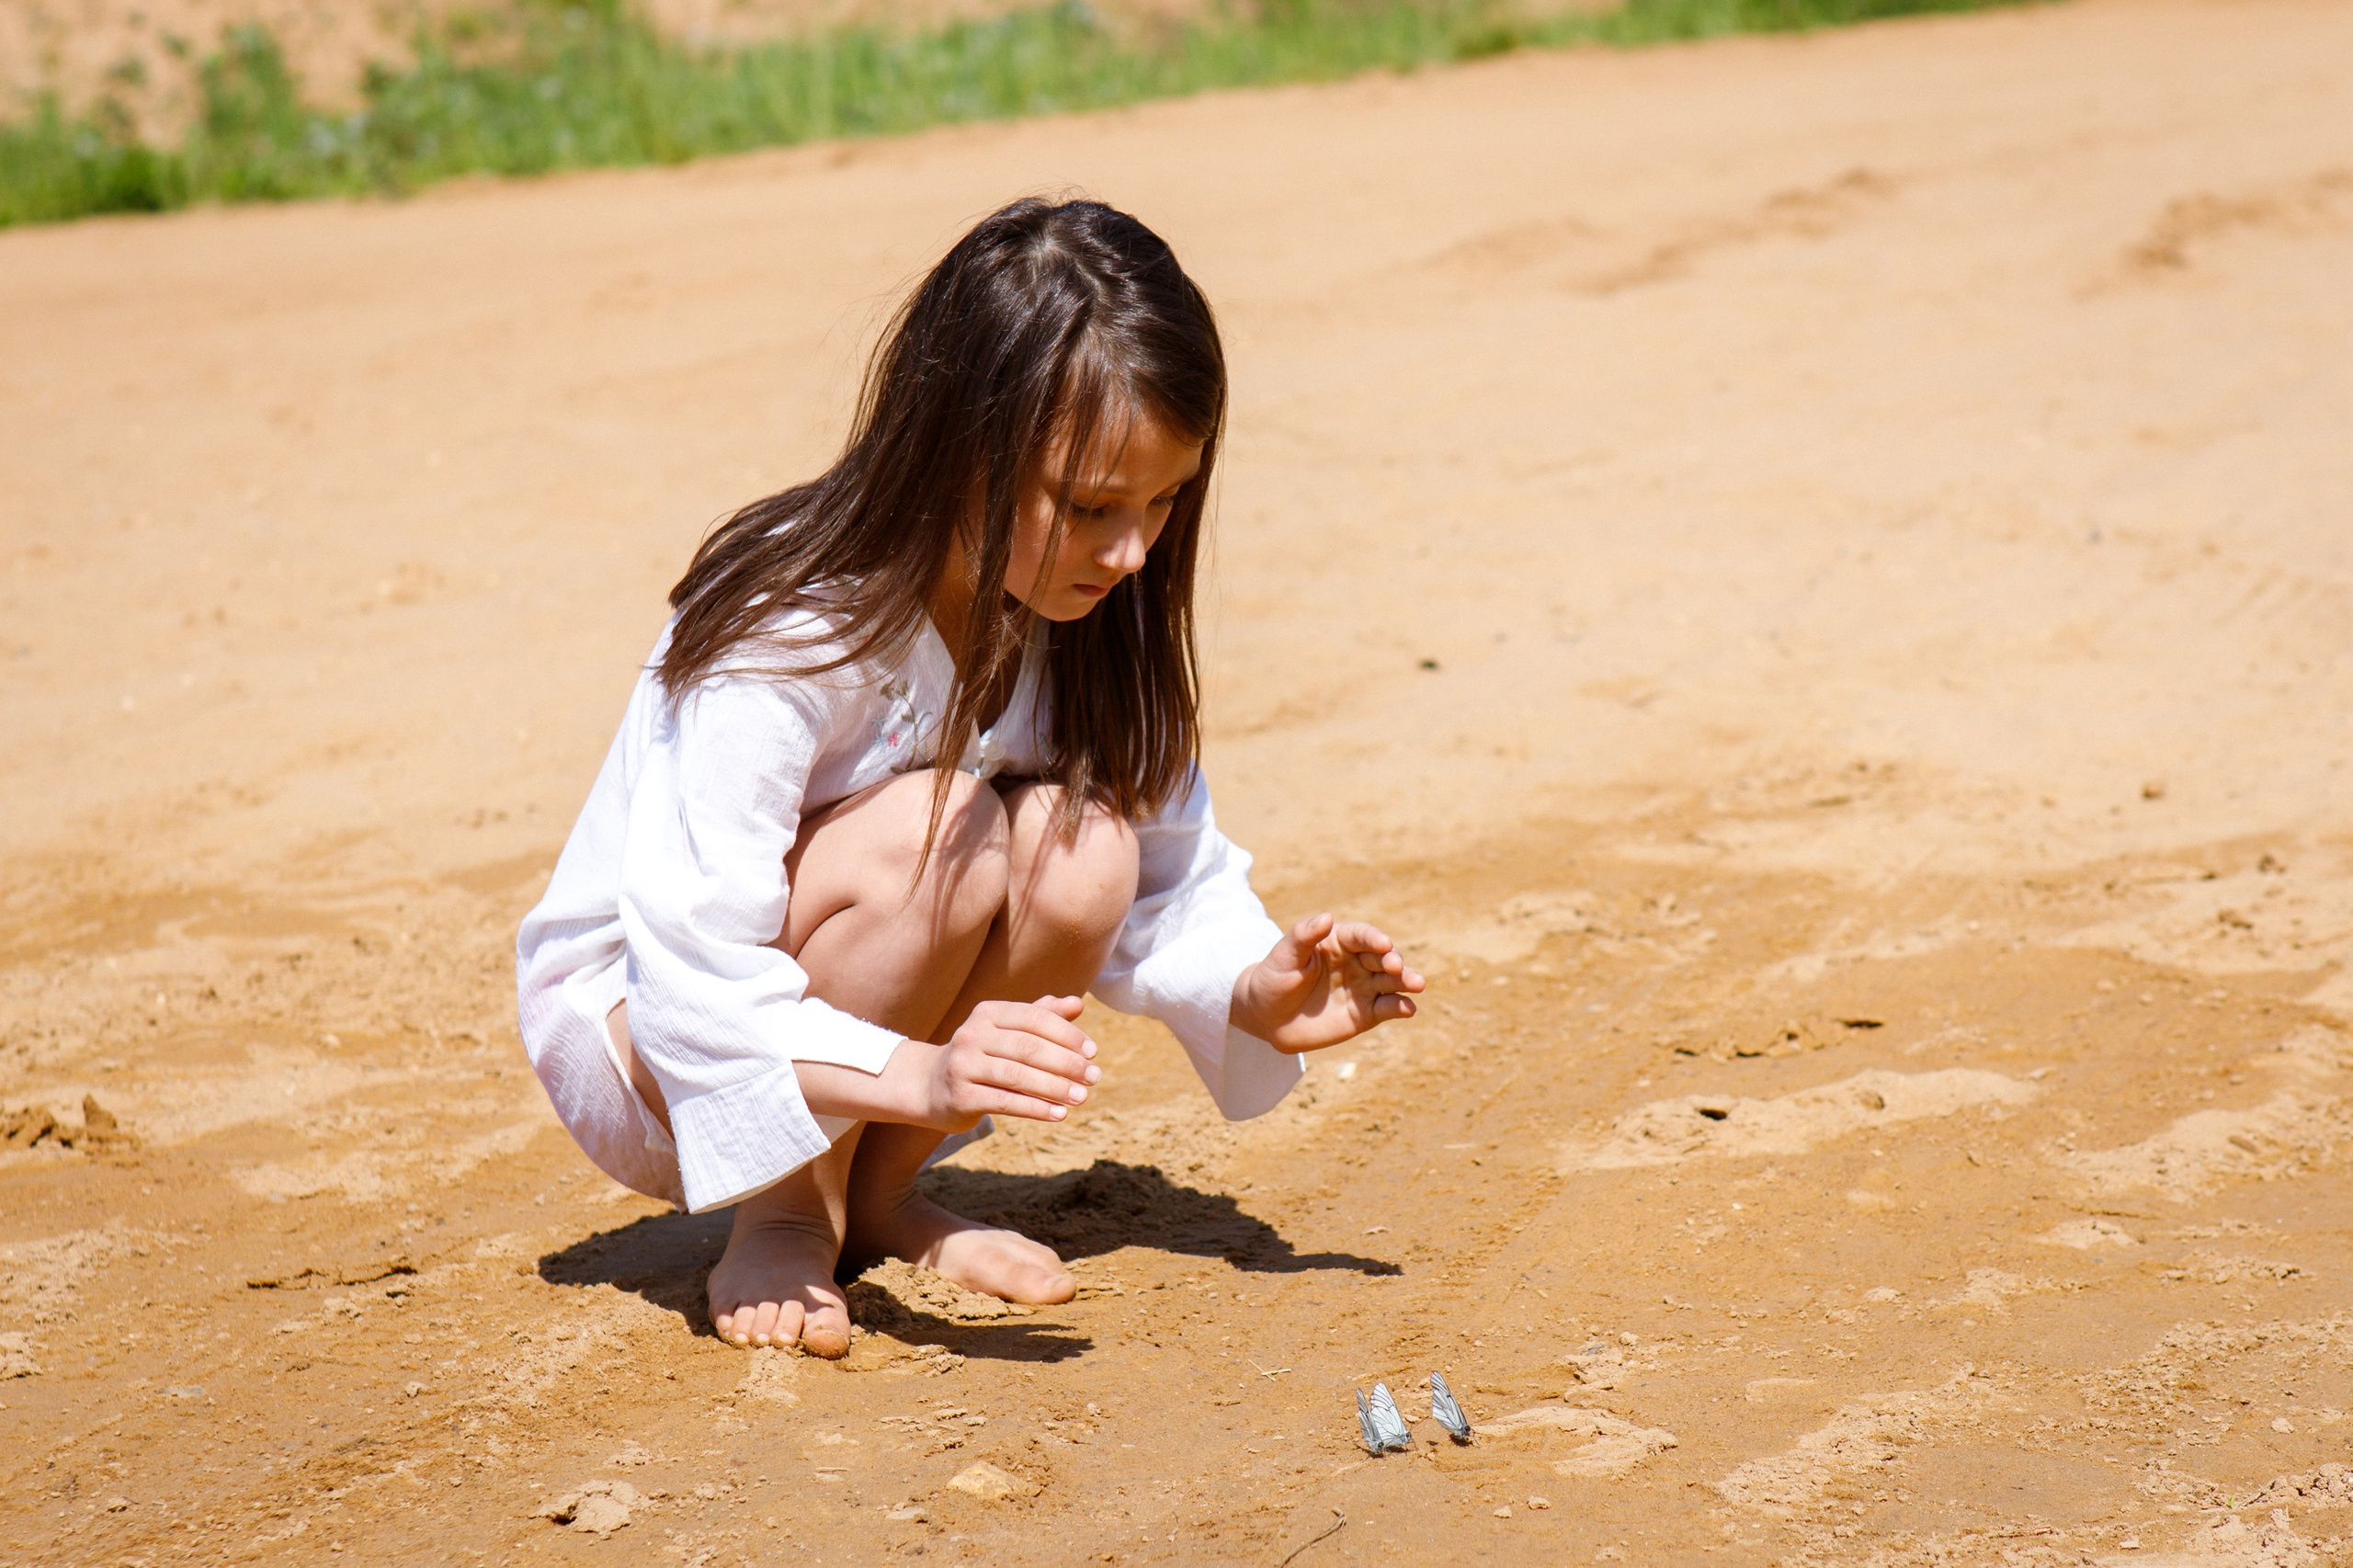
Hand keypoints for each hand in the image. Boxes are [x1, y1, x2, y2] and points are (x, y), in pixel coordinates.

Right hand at [923, 996, 1101, 1129]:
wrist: (930, 1085)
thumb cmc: (983, 1054)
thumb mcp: (1009, 1031)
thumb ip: (1043, 1016)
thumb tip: (1077, 1004)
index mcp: (988, 1013)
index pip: (1035, 1018)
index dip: (1067, 1034)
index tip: (1093, 1052)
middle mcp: (972, 1034)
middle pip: (1028, 1047)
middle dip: (1066, 1063)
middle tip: (1094, 1077)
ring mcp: (963, 1066)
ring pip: (1018, 1076)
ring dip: (1055, 1088)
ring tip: (1082, 1097)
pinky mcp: (960, 1096)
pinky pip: (1005, 1102)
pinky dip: (1036, 1109)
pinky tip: (1060, 1114)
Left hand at [1229, 914, 1423, 1054]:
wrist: (1268, 1016)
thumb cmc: (1274, 978)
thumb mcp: (1284, 956)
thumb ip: (1304, 936)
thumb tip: (1326, 917)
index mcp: (1339, 941)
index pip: (1361, 935)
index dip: (1373, 938)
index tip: (1382, 943)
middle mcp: (1357, 961)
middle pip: (1383, 957)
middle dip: (1393, 960)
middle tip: (1396, 966)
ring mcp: (1364, 987)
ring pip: (1392, 981)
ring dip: (1406, 980)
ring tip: (1417, 984)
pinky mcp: (1367, 1013)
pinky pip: (1388, 1008)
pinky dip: (1401, 1007)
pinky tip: (1409, 1008)